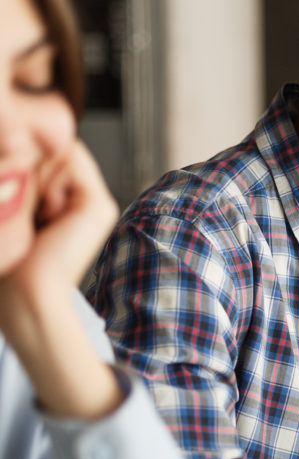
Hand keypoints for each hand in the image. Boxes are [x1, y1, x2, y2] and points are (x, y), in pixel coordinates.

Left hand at [0, 143, 121, 419]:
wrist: (27, 294)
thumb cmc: (12, 260)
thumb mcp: (16, 206)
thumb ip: (26, 172)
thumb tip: (28, 138)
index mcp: (66, 204)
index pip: (45, 154)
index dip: (25, 158)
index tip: (15, 190)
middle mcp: (85, 200)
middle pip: (52, 150)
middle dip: (29, 165)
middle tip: (22, 207)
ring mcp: (97, 203)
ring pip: (60, 151)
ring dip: (36, 172)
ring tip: (33, 213)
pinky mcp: (100, 207)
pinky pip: (71, 161)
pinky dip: (49, 179)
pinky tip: (47, 213)